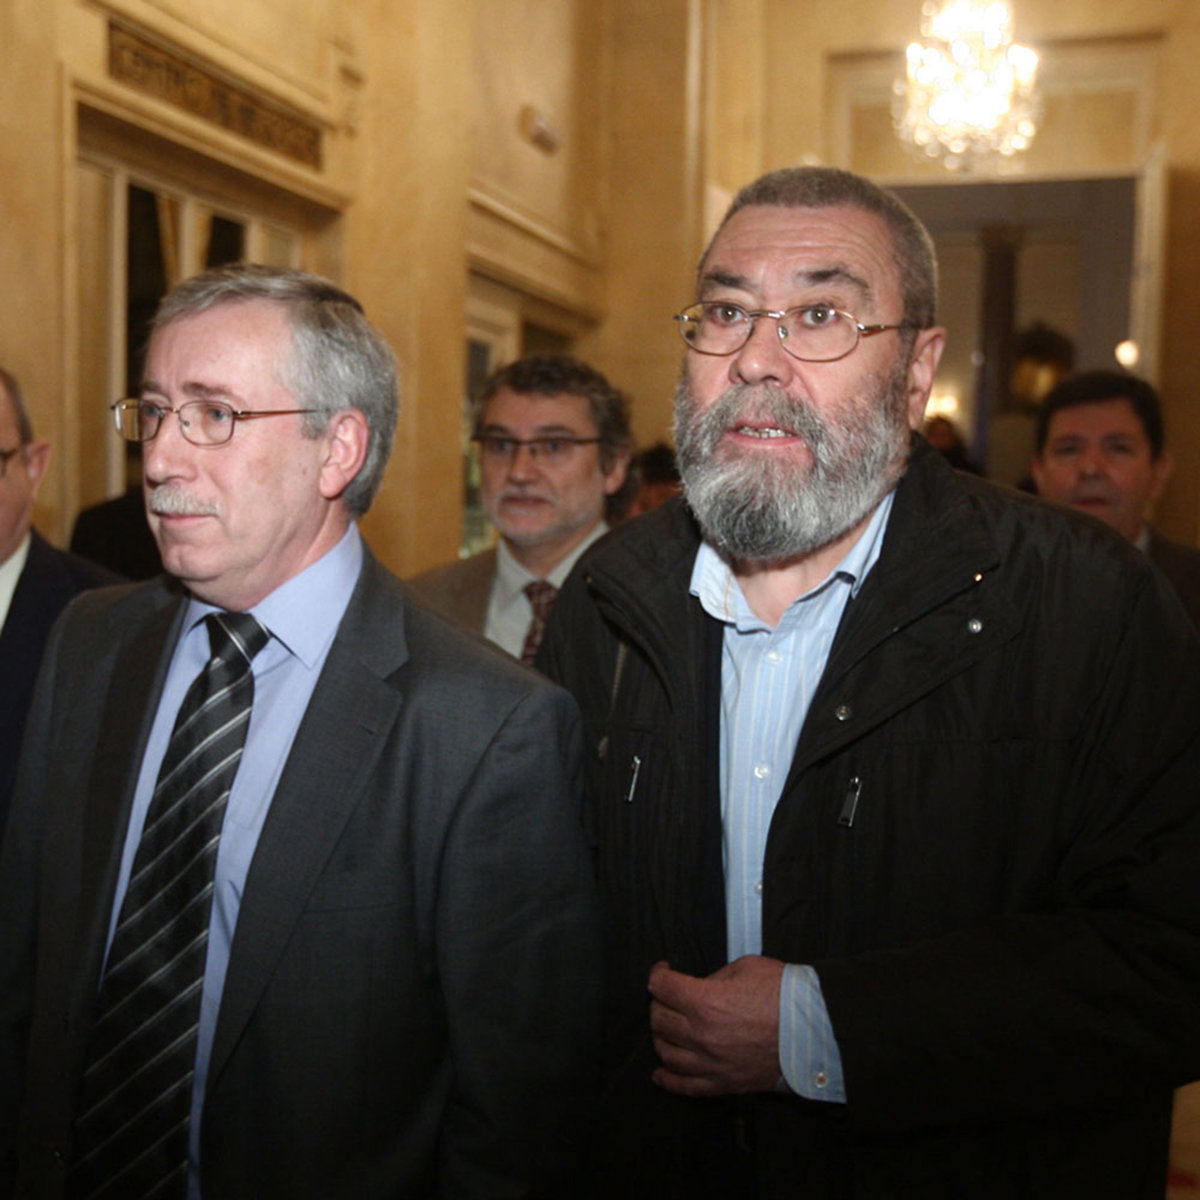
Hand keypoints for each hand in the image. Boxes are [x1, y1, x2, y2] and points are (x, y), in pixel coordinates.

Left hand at [648, 955, 783, 1096]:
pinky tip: (660, 1073)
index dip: (658, 973)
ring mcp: (712, 1063)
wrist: (815, 1030)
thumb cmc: (785, 995)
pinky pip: (686, 1086)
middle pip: (659, 1019)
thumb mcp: (745, 968)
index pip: (662, 986)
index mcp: (706, 1002)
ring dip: (661, 1036)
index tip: (663, 970)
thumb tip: (699, 988)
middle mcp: (703, 1035)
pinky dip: (668, 1080)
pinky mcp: (724, 1083)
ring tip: (668, 1027)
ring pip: (666, 1052)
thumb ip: (714, 978)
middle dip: (659, 1002)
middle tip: (669, 996)